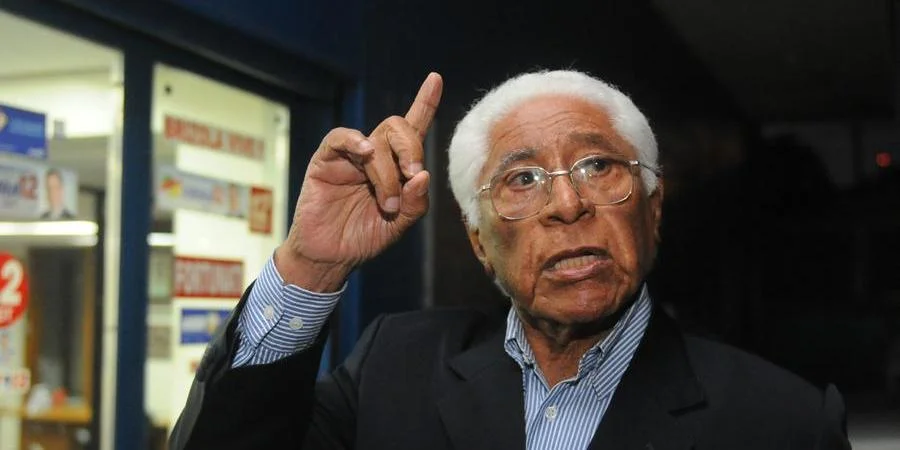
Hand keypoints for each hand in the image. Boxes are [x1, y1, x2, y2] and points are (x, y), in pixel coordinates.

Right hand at [275, 73, 442, 291]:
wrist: (330, 257)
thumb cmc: (364, 237)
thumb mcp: (399, 224)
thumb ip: (415, 202)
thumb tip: (423, 176)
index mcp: (395, 166)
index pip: (413, 128)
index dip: (424, 103)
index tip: (435, 79)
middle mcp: (374, 155)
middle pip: (398, 129)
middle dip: (411, 150)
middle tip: (412, 178)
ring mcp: (349, 156)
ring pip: (376, 141)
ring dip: (387, 173)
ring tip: (386, 204)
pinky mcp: (326, 161)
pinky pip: (340, 138)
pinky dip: (354, 141)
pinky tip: (364, 153)